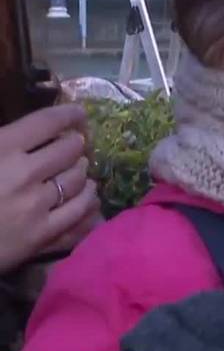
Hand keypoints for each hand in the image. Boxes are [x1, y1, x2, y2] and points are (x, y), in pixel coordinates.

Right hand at [0, 104, 100, 273]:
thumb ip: (4, 139)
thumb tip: (21, 131)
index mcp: (1, 147)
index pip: (48, 122)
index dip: (69, 115)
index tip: (78, 114)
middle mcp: (24, 173)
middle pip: (70, 150)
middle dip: (76, 144)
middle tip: (76, 145)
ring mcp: (35, 205)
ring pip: (78, 180)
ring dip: (82, 171)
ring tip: (81, 169)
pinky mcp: (40, 236)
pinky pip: (79, 213)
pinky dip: (88, 201)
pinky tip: (88, 196)